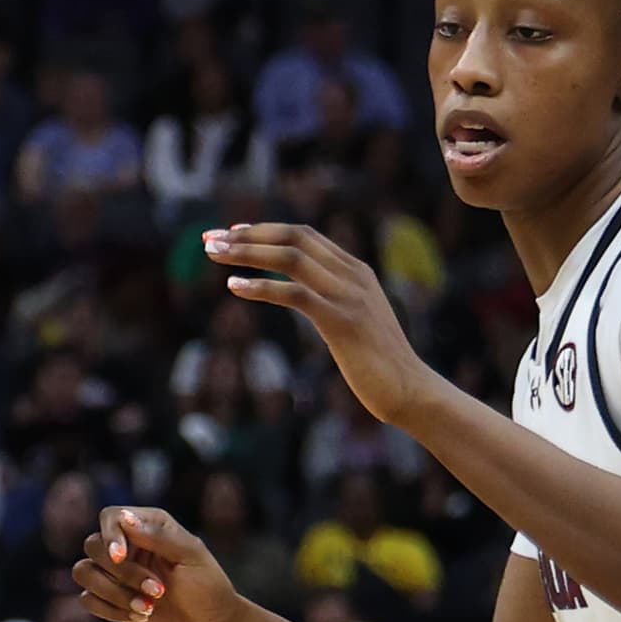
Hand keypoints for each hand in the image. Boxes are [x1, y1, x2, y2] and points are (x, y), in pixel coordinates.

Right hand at [74, 506, 250, 621]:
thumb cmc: (209, 589)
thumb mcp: (192, 557)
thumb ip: (159, 536)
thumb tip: (123, 518)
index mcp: (149, 528)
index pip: (111, 517)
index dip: (110, 535)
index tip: (120, 557)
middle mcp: (128, 547)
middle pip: (93, 546)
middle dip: (123, 572)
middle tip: (159, 591)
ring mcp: (116, 574)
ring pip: (83, 572)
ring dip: (114, 593)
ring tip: (149, 608)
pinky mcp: (110, 599)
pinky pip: (87, 599)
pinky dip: (110, 610)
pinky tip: (141, 617)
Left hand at [205, 224, 440, 423]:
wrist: (412, 392)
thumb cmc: (380, 364)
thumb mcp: (357, 320)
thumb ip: (333, 299)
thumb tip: (302, 295)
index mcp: (358, 272)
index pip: (304, 235)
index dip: (263, 229)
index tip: (231, 233)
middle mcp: (354, 277)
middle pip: (293, 238)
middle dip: (247, 235)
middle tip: (209, 240)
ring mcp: (350, 298)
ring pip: (290, 259)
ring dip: (246, 253)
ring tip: (212, 254)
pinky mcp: (342, 322)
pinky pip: (294, 294)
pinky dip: (260, 287)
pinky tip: (235, 287)